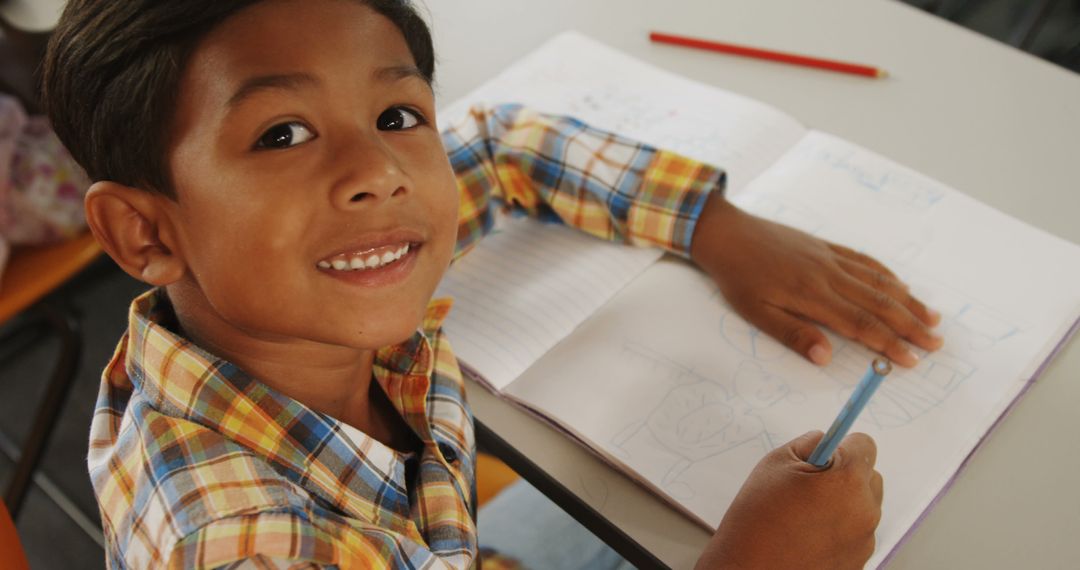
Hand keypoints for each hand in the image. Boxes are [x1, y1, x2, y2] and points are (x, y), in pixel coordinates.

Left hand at [690, 196, 942, 366]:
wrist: (728, 233)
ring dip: (908, 301)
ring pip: (879, 282)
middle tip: (936, 344)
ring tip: (933, 318)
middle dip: (911, 325)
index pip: (861, 325)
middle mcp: (829, 275)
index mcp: (812, 295)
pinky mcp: (826, 247)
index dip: (890, 344)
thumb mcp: (756, 312)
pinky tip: (902, 286)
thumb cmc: (737, 277)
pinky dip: (888, 276)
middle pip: (880, 304)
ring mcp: (830, 258)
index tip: (913, 359)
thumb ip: (793, 334)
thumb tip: (825, 358)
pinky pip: (865, 261)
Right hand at [695, 431, 882, 569]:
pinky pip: (856, 532)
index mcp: (848, 481)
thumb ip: (806, 444)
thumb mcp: (775, 463)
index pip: (864, 446)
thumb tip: (824, 442)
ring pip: (863, 506)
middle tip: (810, 485)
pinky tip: (809, 534)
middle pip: (870, 476)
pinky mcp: (858, 561)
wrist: (749, 569)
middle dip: (845, 474)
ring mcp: (864, 540)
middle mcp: (865, 511)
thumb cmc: (758, 518)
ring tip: (806, 513)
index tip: (826, 454)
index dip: (842, 446)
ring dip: (844, 502)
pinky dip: (839, 528)